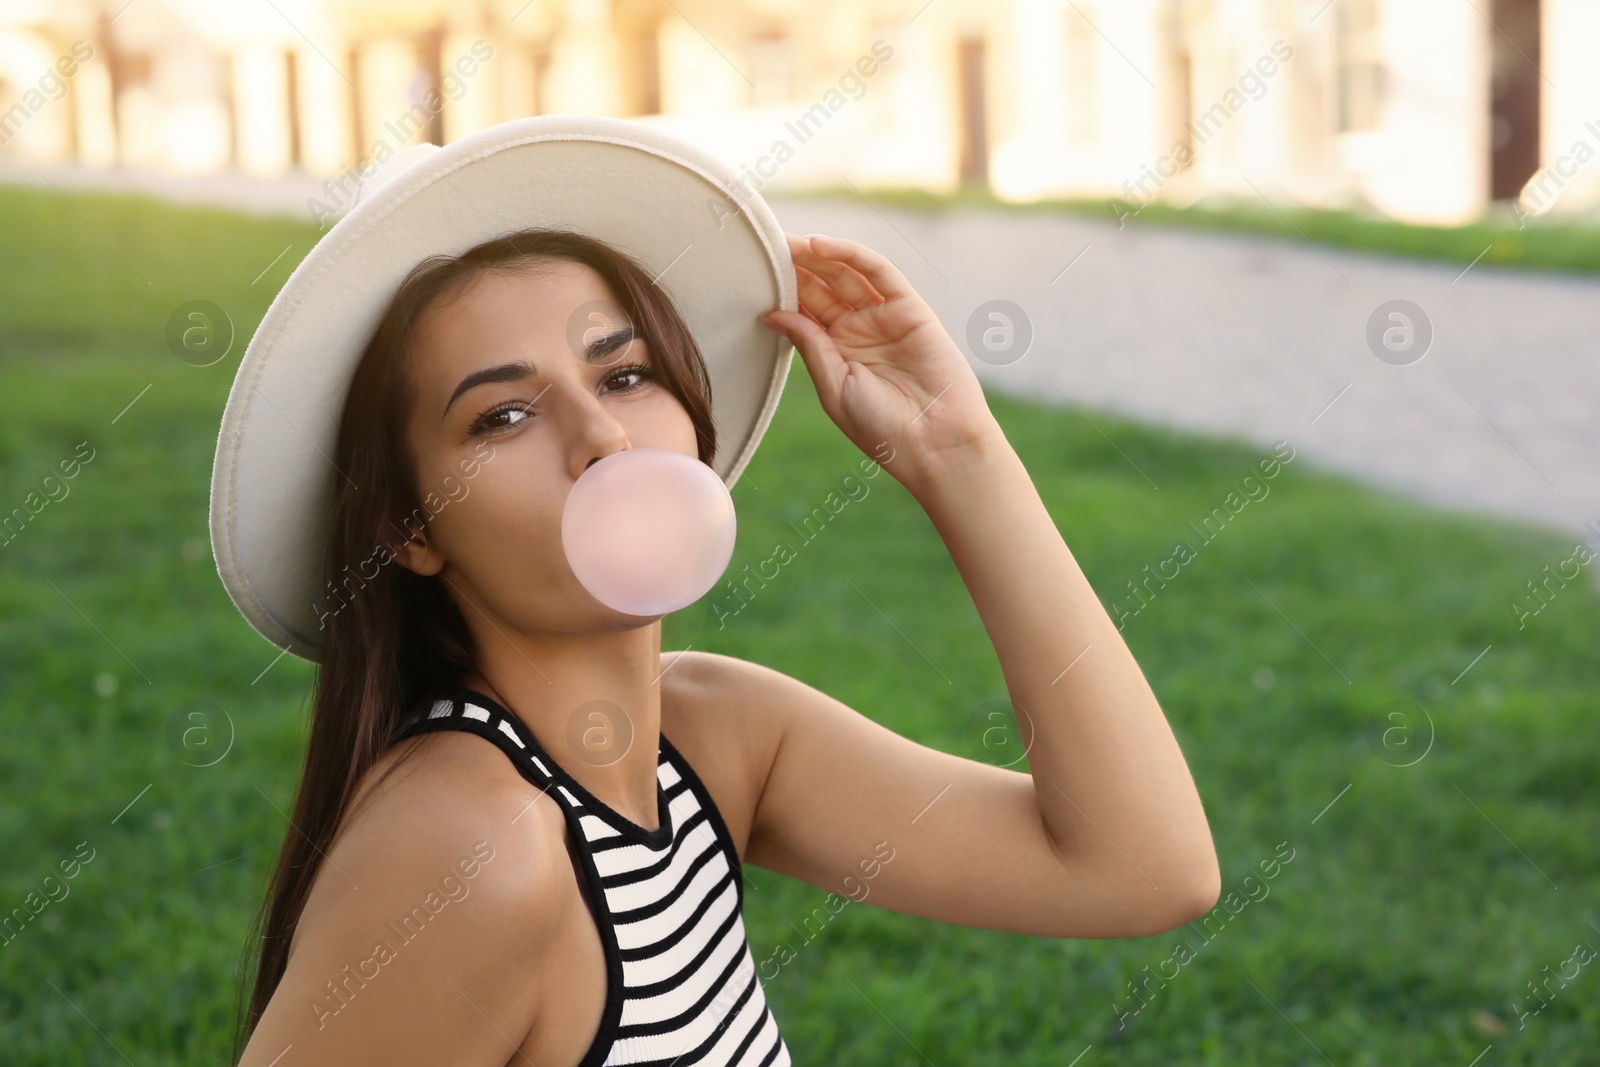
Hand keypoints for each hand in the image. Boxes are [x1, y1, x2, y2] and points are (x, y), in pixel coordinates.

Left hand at [758, 232, 1003, 488]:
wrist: (933, 443)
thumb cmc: (881, 427)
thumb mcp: (833, 384)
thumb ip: (808, 344)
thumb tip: (770, 313)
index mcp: (837, 351)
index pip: (804, 310)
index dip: (781, 289)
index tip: (749, 271)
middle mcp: (860, 330)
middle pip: (822, 287)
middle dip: (794, 266)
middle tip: (763, 246)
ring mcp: (884, 317)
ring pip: (846, 274)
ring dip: (816, 255)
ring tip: (785, 242)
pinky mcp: (910, 308)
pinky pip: (878, 272)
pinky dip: (850, 254)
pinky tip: (819, 246)